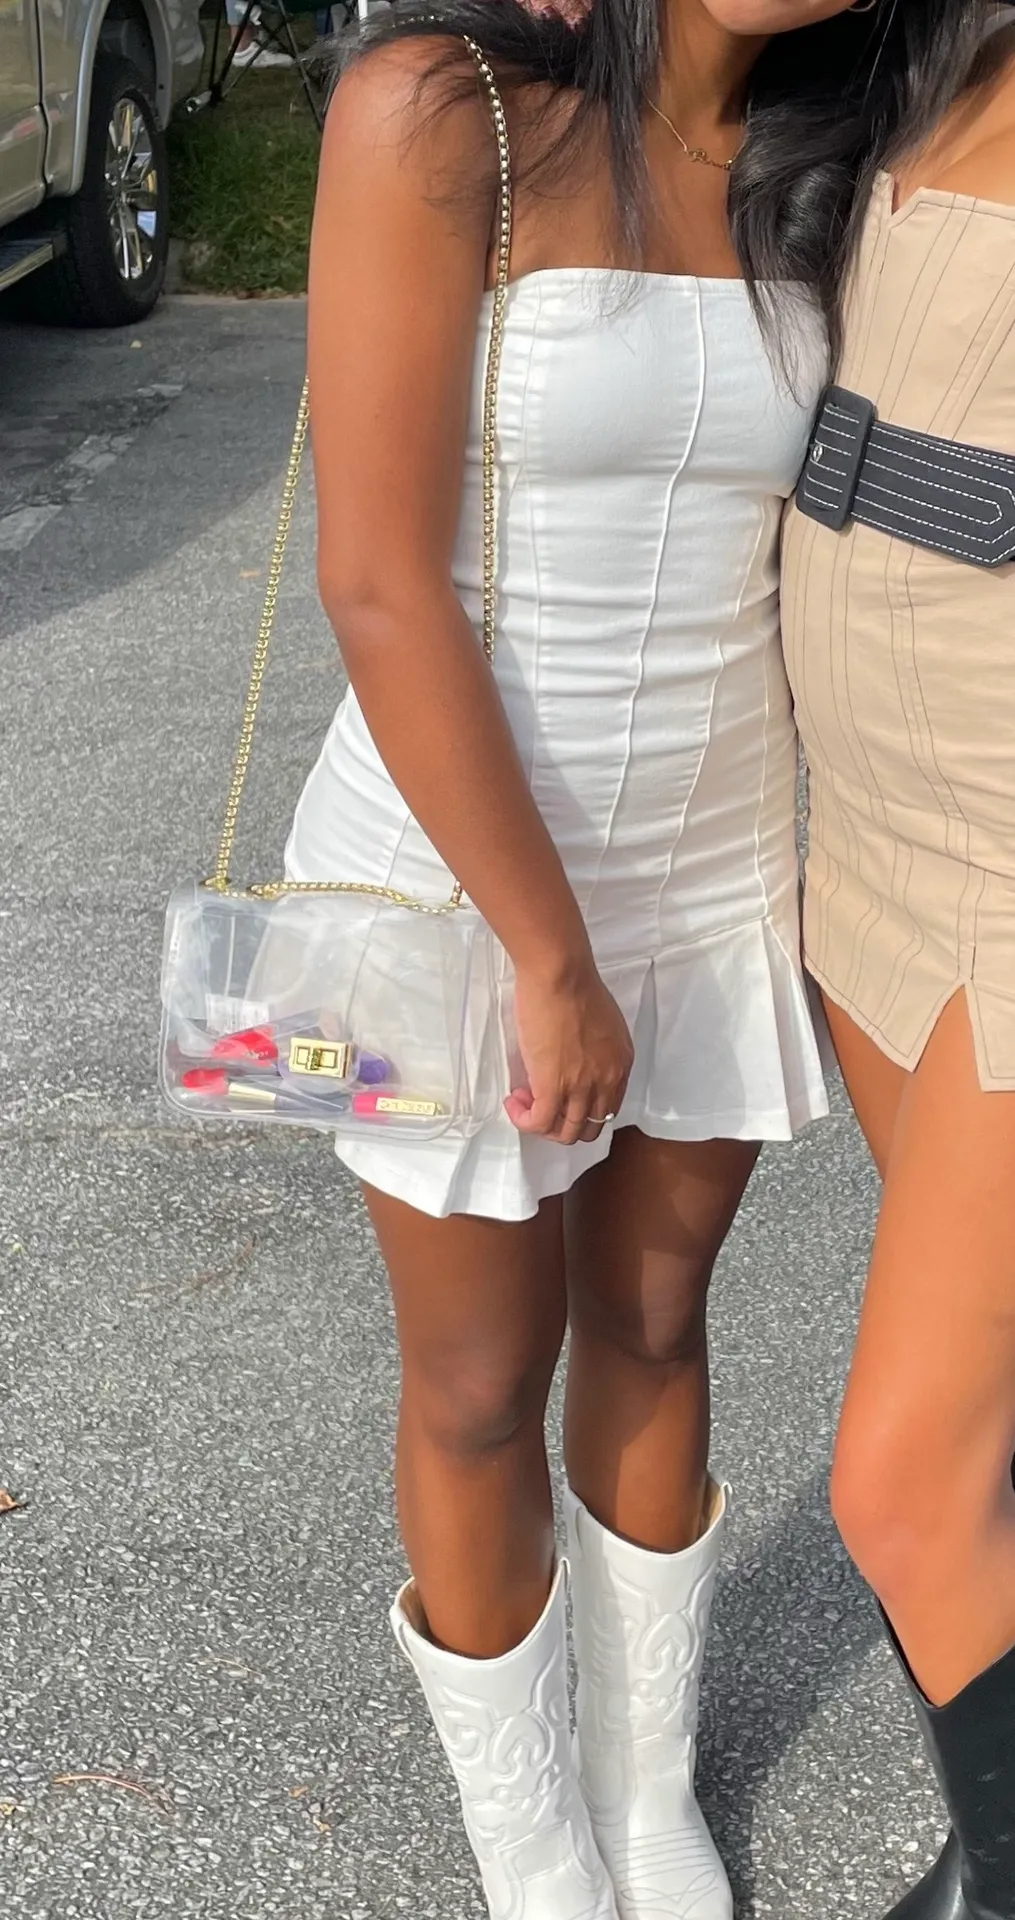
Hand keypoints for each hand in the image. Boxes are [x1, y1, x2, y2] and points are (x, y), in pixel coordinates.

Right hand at [504, 957, 633, 1144]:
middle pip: (589, 1127)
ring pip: (566, 1133)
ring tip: (524, 1099)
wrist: (560, 975)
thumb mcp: (602, 1022)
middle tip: (540, 1100)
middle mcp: (607, 1081)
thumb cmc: (575, 985)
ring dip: (542, 1123)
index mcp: (621, 1064)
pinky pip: (539, 1123)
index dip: (580, 1108)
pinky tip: (514, 1102)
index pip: (607, 1108)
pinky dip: (524, 1120)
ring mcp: (581, 1087)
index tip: (560, 1093)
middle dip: (562, 1122)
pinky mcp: (552, 1087)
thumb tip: (574, 1059)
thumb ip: (595, 1048)